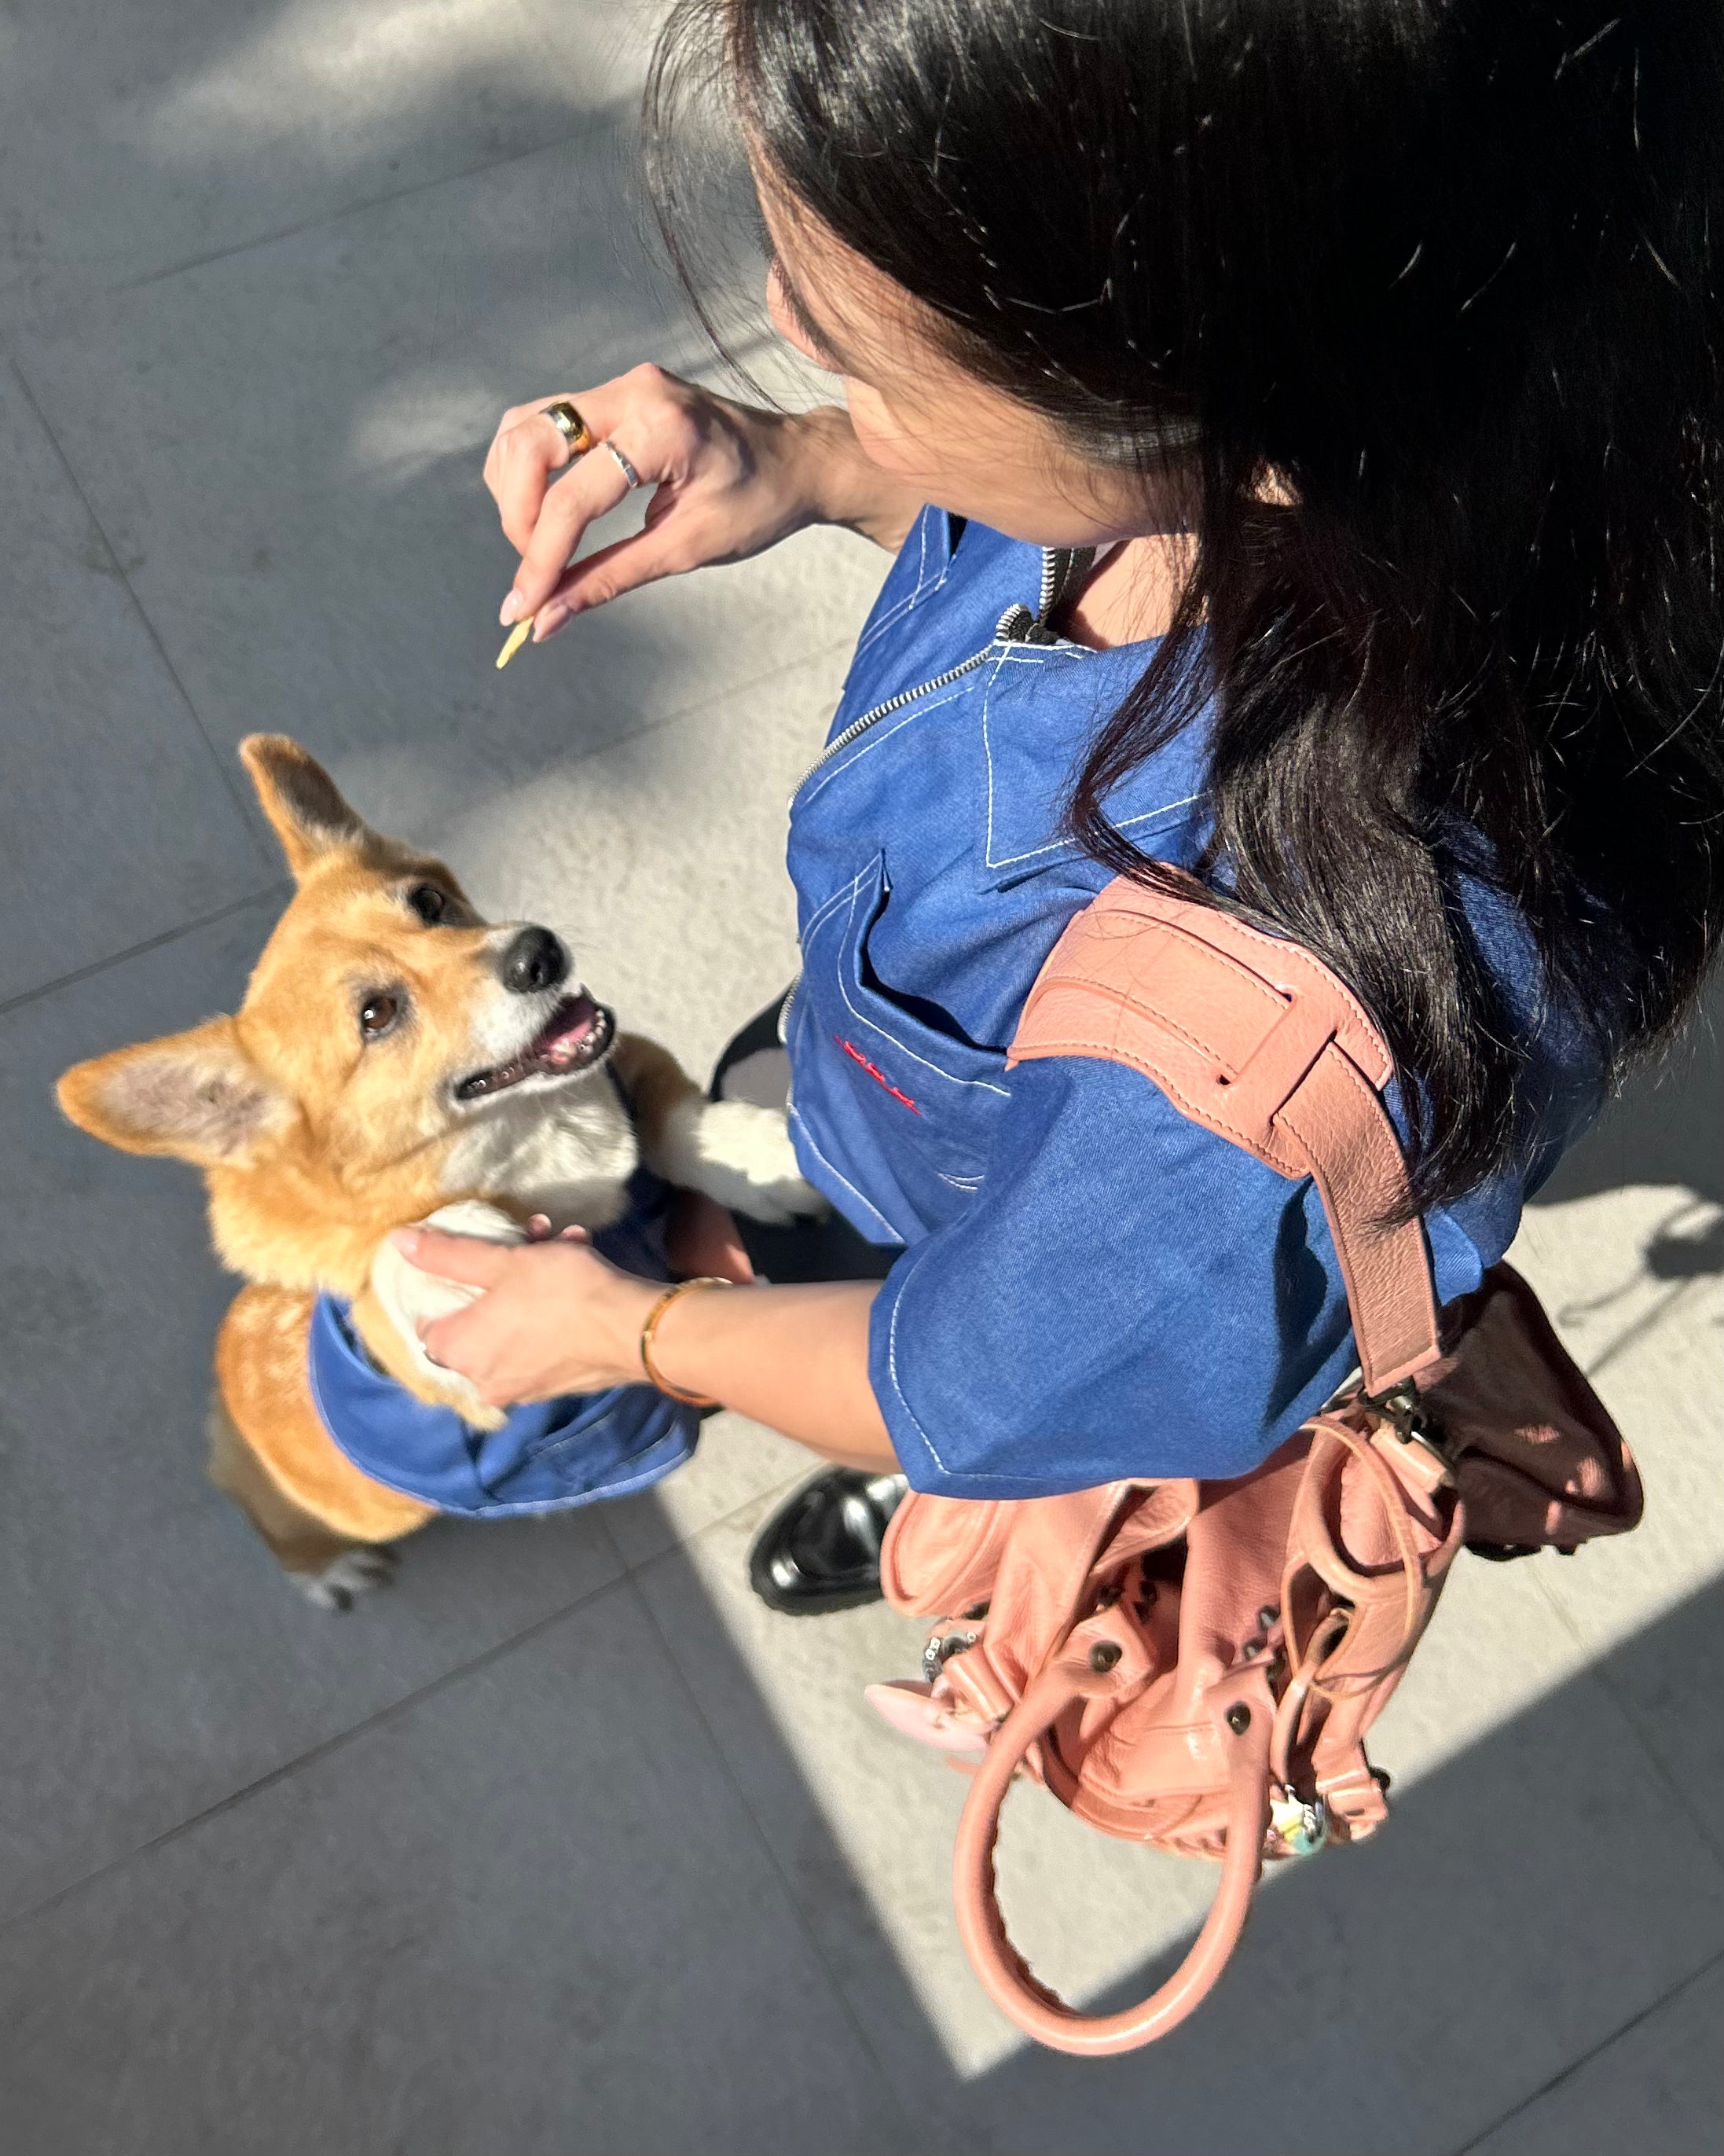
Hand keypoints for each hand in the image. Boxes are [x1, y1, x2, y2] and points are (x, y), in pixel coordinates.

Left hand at [391, 1223, 658, 1407]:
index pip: (427, 1322)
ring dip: (529, 1286)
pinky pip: (540, 1343)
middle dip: (498, 1277)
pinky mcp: (556, 1386)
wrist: (633, 1330)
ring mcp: (522, 1388)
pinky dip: (550, 1313)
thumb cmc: (560, 1293)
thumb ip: (448, 1254)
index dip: (442, 1288)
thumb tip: (397, 1242)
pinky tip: (577, 1273)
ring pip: (513, 1328)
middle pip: (476, 1322)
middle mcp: (483, 1380)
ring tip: (559, 1244)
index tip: (466, 1261)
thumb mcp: (502, 1261)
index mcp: (459, 1352)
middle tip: (525, 1242)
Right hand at [483, 366, 920, 638]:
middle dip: (518, 515)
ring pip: (526, 426)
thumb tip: (545, 618)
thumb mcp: (687, 550)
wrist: (799, 460)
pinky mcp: (616, 393)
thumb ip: (610, 578)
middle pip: (529, 442)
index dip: (539, 557)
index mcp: (662, 428)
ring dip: (516, 489)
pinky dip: (533, 471)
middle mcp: (633, 391)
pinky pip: (546, 423)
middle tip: (536, 570)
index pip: (574, 496)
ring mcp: (621, 384)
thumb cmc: (759, 505)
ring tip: (542, 543)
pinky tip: (552, 511)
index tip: (520, 608)